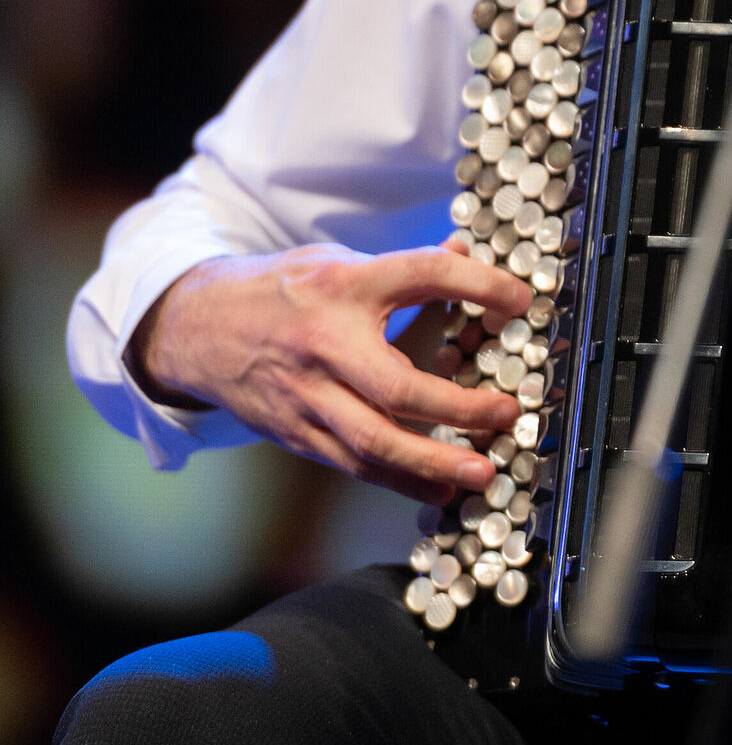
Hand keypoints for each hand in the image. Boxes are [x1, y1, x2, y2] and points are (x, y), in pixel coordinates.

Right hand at [133, 243, 532, 501]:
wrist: (195, 328)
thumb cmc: (280, 292)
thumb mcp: (335, 263)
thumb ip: (400, 269)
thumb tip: (464, 255)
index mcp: (342, 284)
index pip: (421, 275)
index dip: (478, 284)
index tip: (522, 302)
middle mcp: (323, 343)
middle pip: (397, 386)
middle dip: (459, 408)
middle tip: (506, 414)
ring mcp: (307, 395)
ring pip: (374, 441)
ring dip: (433, 463)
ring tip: (481, 473)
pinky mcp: (297, 432)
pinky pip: (354, 465)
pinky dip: (400, 481)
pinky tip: (439, 489)